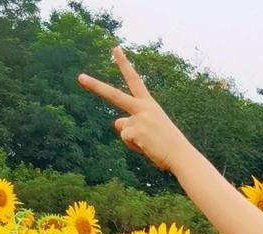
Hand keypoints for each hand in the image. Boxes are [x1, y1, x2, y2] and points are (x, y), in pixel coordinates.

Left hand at [78, 46, 188, 171]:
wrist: (182, 156)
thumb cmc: (169, 145)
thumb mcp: (150, 129)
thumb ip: (132, 123)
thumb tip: (116, 122)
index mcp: (150, 105)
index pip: (135, 80)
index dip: (124, 64)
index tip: (115, 49)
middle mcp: (143, 108)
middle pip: (114, 95)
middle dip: (96, 86)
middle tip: (80, 78)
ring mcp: (139, 119)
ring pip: (122, 128)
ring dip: (133, 139)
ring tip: (151, 144)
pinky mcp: (136, 131)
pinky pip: (126, 139)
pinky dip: (135, 147)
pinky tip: (148, 149)